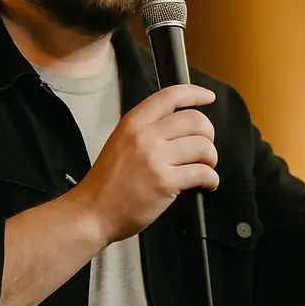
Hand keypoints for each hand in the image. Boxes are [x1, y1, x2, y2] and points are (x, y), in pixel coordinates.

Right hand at [72, 84, 218, 244]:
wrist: (92, 212)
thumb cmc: (106, 184)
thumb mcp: (120, 142)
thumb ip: (146, 130)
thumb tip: (179, 126)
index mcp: (133, 123)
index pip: (171, 96)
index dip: (195, 93)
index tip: (208, 97)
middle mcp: (145, 136)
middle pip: (195, 120)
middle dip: (209, 133)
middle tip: (206, 146)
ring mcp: (155, 158)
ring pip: (203, 146)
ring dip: (211, 158)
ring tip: (205, 166)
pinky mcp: (165, 182)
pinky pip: (203, 173)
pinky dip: (211, 179)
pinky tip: (207, 183)